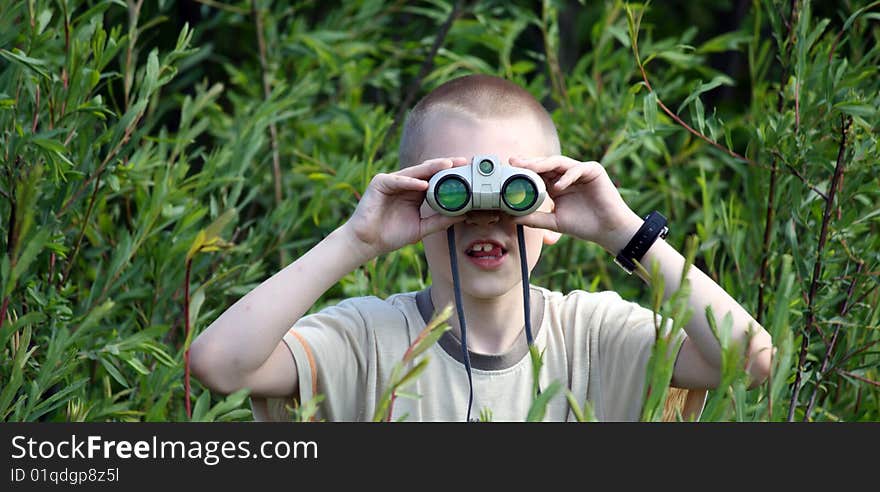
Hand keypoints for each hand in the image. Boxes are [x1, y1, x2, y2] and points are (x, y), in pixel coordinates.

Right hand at [344, 157, 468, 258]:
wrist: (368, 242)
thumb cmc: (392, 235)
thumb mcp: (422, 228)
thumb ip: (440, 220)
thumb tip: (463, 215)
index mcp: (415, 192)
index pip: (436, 178)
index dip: (451, 174)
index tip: (468, 172)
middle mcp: (405, 183)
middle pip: (428, 171)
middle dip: (445, 165)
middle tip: (462, 162)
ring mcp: (392, 181)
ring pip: (415, 172)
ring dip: (431, 168)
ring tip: (447, 166)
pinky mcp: (380, 183)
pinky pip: (398, 181)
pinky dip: (410, 182)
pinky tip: (423, 184)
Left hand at [508, 155, 642, 252]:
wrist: (607, 230)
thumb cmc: (583, 225)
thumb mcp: (553, 221)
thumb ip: (534, 218)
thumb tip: (511, 217)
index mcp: (556, 185)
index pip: (537, 173)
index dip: (523, 170)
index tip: (508, 169)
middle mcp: (566, 176)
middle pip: (545, 164)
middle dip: (529, 163)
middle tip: (514, 162)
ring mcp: (580, 171)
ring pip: (559, 163)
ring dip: (544, 164)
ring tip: (530, 168)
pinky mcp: (593, 170)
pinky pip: (577, 169)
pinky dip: (567, 177)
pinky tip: (558, 187)